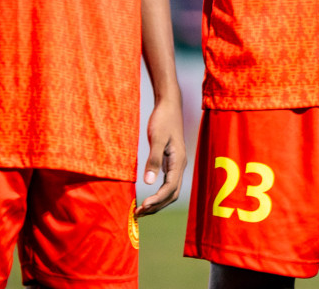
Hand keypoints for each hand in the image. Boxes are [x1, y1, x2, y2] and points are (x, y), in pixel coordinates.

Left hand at [135, 94, 184, 214]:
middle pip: (172, 194)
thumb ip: (153, 160)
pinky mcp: (171, 161)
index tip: (142, 206)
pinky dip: (158, 194)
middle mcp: (180, 165)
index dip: (157, 200)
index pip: (170, 188)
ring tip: (141, 210)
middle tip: (139, 213)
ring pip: (171, 190)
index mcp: (178, 161)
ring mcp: (176, 164)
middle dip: (157, 206)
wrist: (169, 105)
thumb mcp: (156, 138)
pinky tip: (148, 196)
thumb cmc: (163, 119)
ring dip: (158, 202)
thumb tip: (148, 182)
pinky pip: (167, 183)